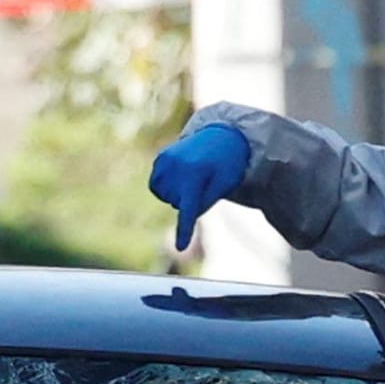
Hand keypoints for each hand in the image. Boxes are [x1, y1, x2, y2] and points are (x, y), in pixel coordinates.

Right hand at [148, 124, 250, 251]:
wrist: (222, 135)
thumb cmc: (227, 164)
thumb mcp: (224, 185)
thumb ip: (204, 201)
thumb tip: (184, 213)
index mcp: (196, 174)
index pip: (188, 209)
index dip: (184, 230)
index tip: (181, 248)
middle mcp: (177, 166)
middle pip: (176, 204)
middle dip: (187, 200)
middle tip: (203, 182)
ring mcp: (166, 161)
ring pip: (164, 196)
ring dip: (176, 194)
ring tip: (192, 177)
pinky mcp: (160, 158)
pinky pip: (156, 185)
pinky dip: (166, 185)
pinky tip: (179, 175)